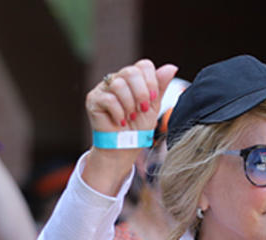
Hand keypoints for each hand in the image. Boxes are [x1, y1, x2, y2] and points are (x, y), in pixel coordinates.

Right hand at [81, 59, 178, 194]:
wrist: (124, 148)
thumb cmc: (138, 129)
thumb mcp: (153, 107)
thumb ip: (160, 87)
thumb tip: (172, 66)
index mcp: (133, 79)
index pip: (143, 66)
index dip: (151, 81)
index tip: (152, 100)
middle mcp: (117, 80)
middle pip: (131, 72)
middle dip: (141, 93)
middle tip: (142, 109)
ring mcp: (103, 88)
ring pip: (119, 84)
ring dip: (129, 105)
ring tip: (130, 117)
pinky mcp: (93, 99)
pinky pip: (108, 98)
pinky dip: (118, 113)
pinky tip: (119, 122)